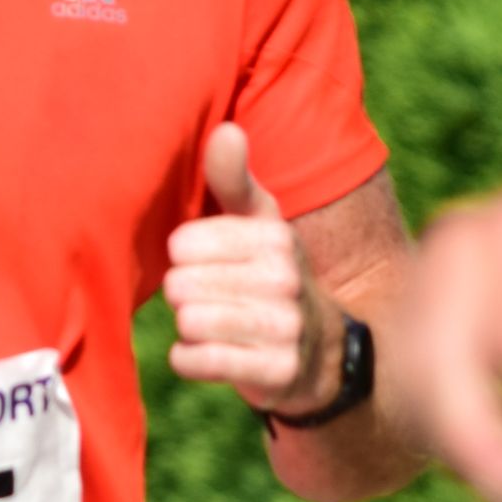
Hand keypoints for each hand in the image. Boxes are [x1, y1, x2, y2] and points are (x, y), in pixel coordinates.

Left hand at [167, 123, 331, 414]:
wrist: (321, 351)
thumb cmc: (269, 275)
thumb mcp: (258, 223)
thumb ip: (232, 178)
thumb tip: (226, 129)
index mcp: (275, 236)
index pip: (183, 244)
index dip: (184, 257)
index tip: (208, 263)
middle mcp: (285, 279)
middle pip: (180, 285)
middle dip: (184, 295)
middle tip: (213, 298)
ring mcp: (284, 328)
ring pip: (188, 322)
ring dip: (189, 327)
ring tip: (216, 323)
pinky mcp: (276, 372)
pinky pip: (196, 360)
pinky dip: (191, 359)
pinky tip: (212, 352)